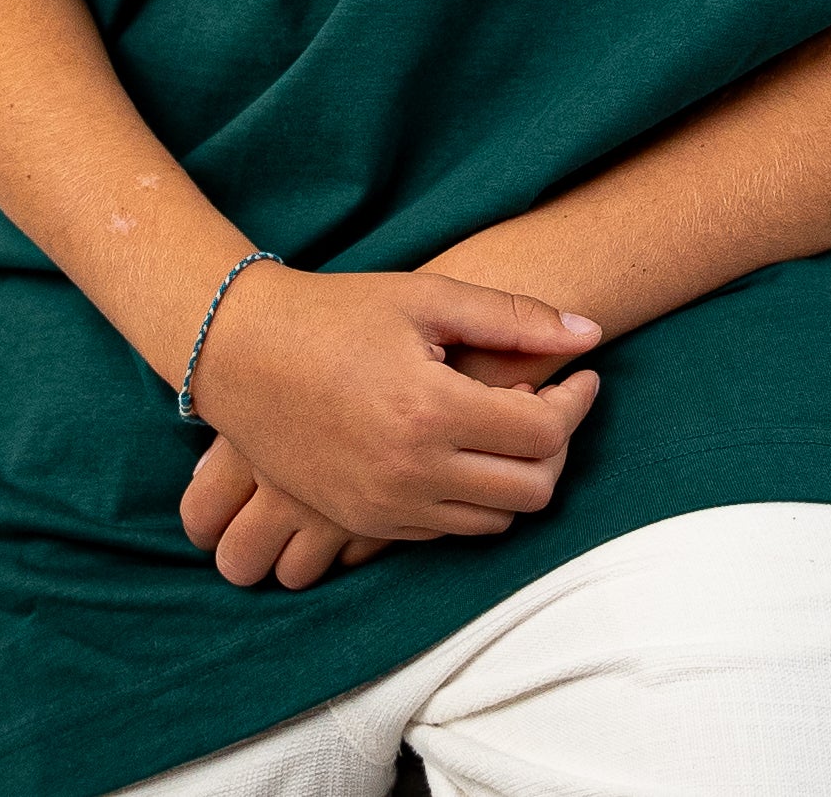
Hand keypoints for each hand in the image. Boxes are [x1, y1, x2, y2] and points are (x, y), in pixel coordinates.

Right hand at [177, 268, 601, 585]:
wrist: (240, 353)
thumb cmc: (336, 314)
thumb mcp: (426, 298)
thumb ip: (513, 318)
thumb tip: (590, 335)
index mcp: (431, 410)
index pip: (545, 433)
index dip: (576, 403)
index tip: (583, 375)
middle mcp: (412, 471)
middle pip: (533, 489)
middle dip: (556, 447)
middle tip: (549, 405)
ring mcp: (385, 506)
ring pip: (495, 520)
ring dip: (517, 477)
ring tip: (506, 427)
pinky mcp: (363, 522)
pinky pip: (448, 532)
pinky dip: (471, 498)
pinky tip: (461, 449)